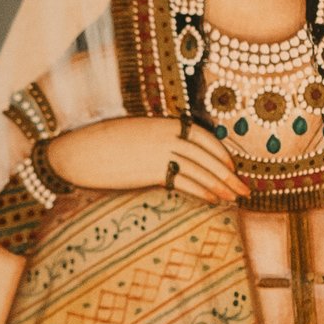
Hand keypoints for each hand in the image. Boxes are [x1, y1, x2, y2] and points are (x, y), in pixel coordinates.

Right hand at [49, 117, 243, 205]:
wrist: (77, 151)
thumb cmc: (102, 144)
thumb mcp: (135, 134)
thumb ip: (157, 140)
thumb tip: (174, 155)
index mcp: (164, 123)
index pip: (202, 136)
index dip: (221, 152)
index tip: (232, 166)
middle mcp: (166, 135)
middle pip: (206, 155)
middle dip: (229, 174)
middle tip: (246, 188)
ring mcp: (160, 152)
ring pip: (200, 170)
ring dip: (220, 185)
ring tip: (234, 198)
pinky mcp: (151, 171)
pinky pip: (185, 182)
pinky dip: (202, 192)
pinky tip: (213, 200)